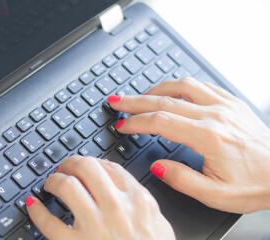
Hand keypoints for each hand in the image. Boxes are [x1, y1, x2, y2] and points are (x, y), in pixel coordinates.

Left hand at [26, 156, 174, 239]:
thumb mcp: (159, 225)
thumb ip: (144, 203)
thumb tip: (127, 188)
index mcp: (137, 200)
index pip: (110, 167)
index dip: (93, 161)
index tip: (86, 164)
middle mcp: (115, 207)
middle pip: (86, 168)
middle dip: (71, 163)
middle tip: (64, 168)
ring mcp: (94, 226)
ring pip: (66, 186)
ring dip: (54, 181)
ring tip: (50, 184)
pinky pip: (49, 222)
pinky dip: (37, 211)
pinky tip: (33, 205)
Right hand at [109, 77, 269, 213]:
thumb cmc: (255, 184)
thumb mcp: (215, 195)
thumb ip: (181, 179)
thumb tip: (157, 165)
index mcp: (208, 137)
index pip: (161, 121)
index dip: (136, 122)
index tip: (122, 125)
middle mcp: (215, 115)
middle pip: (165, 99)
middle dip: (135, 100)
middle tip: (117, 101)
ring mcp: (224, 105)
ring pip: (183, 86)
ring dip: (157, 88)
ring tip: (140, 95)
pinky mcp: (232, 102)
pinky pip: (202, 85)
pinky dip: (181, 85)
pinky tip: (173, 90)